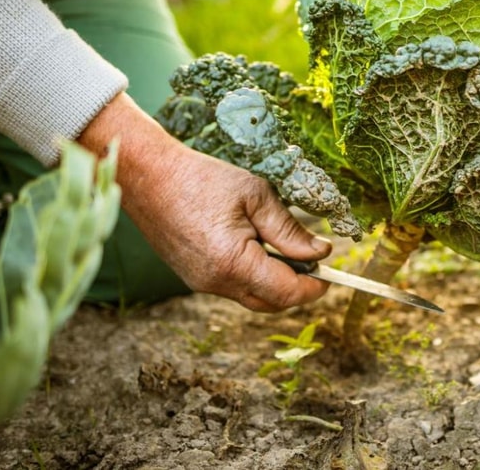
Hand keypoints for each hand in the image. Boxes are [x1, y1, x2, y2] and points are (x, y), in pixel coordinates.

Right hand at [78, 94, 330, 311]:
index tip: (330, 274)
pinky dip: (253, 276)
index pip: (286, 293)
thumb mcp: (256, 196)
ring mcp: (200, 283)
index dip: (313, 288)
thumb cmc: (203, 179)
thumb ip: (290, 230)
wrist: (148, 176)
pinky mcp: (193, 277)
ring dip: (274, 282)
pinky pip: (233, 288)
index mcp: (233, 263)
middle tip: (313, 261)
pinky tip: (257, 247)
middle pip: (270, 303)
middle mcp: (215, 282)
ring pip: (251, 297)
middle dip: (297, 288)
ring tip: (285, 249)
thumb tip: (320, 252)